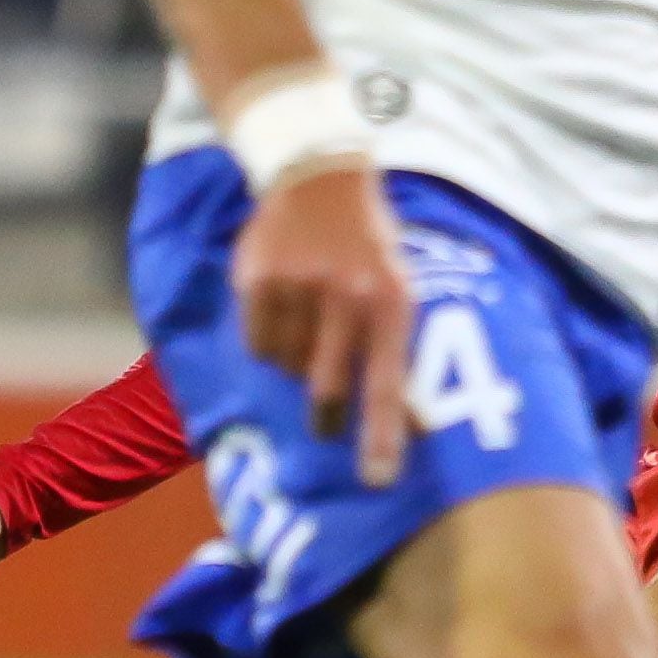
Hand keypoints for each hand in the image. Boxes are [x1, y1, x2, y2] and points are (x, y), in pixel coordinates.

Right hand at [232, 159, 411, 484]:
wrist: (318, 177)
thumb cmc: (367, 243)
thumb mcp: (396, 284)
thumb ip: (390, 343)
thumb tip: (399, 418)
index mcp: (389, 302)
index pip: (385, 384)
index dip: (381, 435)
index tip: (377, 479)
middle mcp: (345, 298)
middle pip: (327, 387)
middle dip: (326, 417)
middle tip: (324, 428)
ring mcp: (299, 288)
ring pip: (288, 366)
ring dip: (297, 367)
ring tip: (307, 335)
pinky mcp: (258, 281)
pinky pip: (258, 343)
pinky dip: (268, 345)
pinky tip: (280, 318)